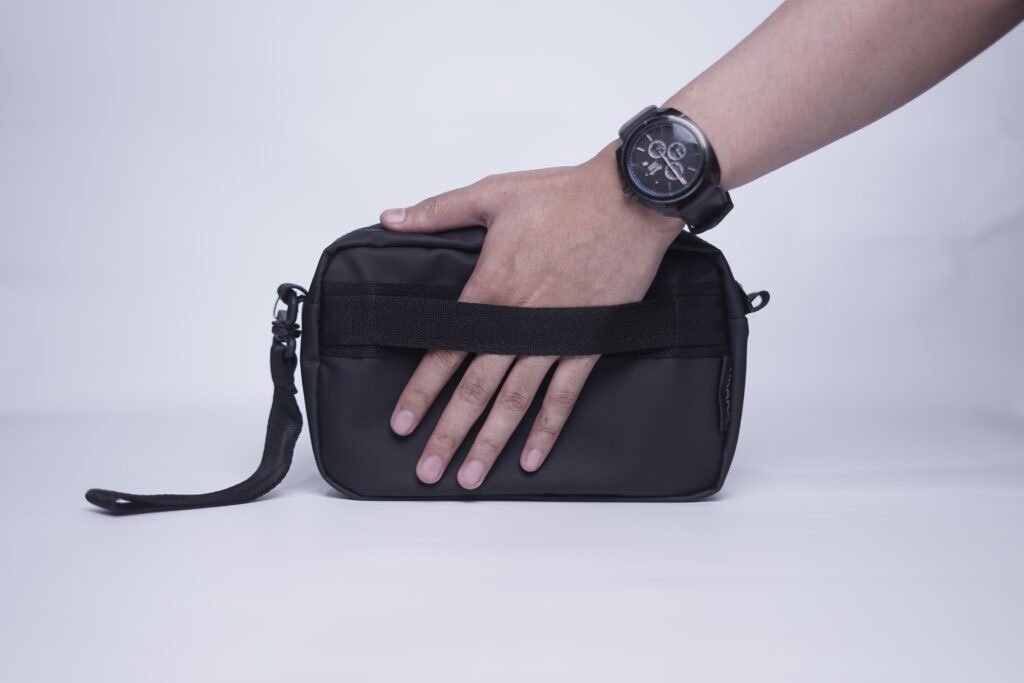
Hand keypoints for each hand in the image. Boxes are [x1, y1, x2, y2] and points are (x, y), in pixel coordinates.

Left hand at [379, 143, 682, 488]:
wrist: (630, 199)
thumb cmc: (565, 195)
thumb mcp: (492, 194)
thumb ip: (436, 212)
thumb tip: (391, 218)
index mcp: (490, 289)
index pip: (444, 351)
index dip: (420, 391)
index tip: (402, 423)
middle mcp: (518, 322)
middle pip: (474, 390)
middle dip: (448, 433)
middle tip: (427, 470)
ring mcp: (554, 337)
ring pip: (515, 401)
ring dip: (490, 442)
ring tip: (470, 477)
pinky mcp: (588, 341)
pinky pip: (564, 395)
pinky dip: (547, 429)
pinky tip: (530, 457)